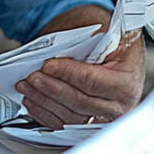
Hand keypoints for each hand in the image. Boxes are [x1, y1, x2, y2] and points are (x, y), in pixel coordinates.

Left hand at [14, 33, 144, 129]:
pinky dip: (46, 114)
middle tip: (32, 77)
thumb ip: (81, 41)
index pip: (92, 81)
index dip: (67, 73)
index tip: (47, 65)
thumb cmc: (108, 38)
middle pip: (80, 102)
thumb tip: (56, 53)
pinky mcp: (90, 124)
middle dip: (51, 88)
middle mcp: (120, 105)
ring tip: (26, 87)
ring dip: (44, 101)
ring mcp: (105, 118)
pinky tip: (32, 102)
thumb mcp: (99, 29)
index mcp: (127, 80)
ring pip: (70, 116)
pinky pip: (65, 125)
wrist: (116, 49)